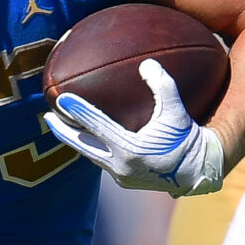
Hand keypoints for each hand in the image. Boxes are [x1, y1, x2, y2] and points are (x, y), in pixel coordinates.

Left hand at [44, 60, 226, 196]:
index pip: (97, 127)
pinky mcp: (123, 180)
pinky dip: (93, 148)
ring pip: (91, 155)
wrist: (197, 171)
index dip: (79, 112)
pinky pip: (102, 160)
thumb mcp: (177, 110)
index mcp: (131, 149)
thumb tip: (146, 63)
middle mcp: (120, 166)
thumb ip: (163, 86)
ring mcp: (120, 176)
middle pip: (83, 146)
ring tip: (61, 126)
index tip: (61, 100)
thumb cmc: (187, 137)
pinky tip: (85, 137)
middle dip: (64, 131)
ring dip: (76, 141)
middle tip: (47, 117)